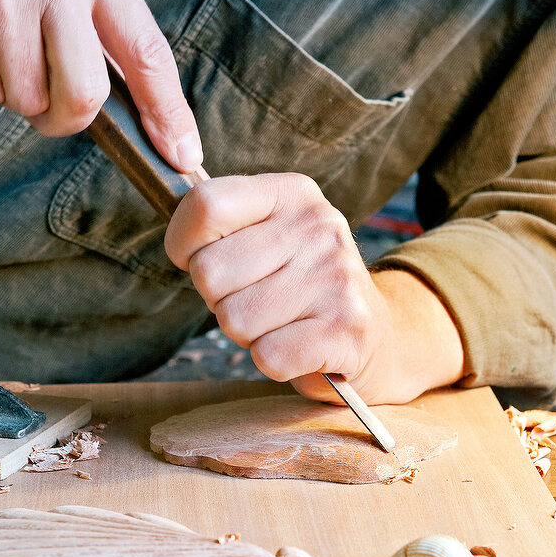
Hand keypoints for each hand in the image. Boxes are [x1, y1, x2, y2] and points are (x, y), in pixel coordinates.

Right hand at [0, 0, 201, 164]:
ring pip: (33, 100)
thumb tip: (145, 110)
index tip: (182, 154)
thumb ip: (102, 25)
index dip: (169, 112)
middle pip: (88, 94)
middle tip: (47, 100)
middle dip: (68, 117)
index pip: (148, 50)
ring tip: (0, 47)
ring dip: (16, 94)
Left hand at [164, 173, 465, 403]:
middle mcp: (319, 226)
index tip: (200, 259)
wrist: (377, 337)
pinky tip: (298, 348)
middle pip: (209, 271)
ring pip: (233, 319)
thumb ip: (221, 227)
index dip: (183, 243)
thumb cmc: (300, 290)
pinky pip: (267, 356)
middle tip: (256, 300)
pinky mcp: (346, 329)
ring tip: (280, 324)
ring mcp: (336, 277)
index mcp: (294, 193)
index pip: (205, 204)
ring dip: (247, 335)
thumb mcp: (269, 238)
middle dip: (219, 299)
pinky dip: (274, 363)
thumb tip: (178, 241)